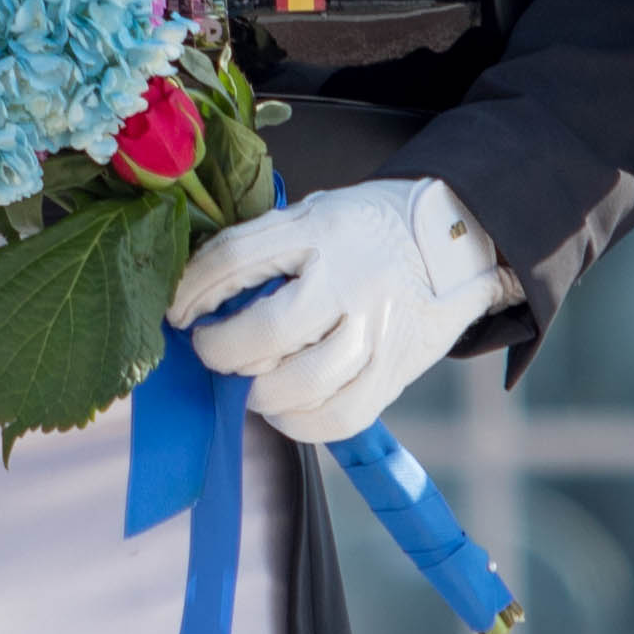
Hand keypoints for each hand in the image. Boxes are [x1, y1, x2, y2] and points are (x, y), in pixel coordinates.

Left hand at [165, 177, 514, 446]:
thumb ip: (264, 245)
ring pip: (301, 384)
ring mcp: (374, 331)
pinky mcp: (394, 371)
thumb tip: (200, 292)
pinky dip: (298, 422)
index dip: (192, 291)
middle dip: (221, 351)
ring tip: (248, 379)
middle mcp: (348, 281)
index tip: (176, 311)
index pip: (235, 260)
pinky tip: (284, 407)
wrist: (456, 238)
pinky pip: (337, 417)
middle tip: (211, 349)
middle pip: (268, 333)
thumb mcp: (315, 212)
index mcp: (320, 231)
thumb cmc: (369, 228)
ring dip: (256, 391)